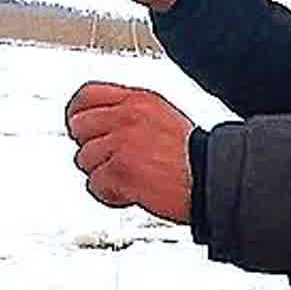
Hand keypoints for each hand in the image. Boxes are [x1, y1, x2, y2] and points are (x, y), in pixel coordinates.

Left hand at [66, 81, 196, 224]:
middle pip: (78, 127)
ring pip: (84, 159)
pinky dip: (109, 195)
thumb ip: (131, 115)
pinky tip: (130, 194)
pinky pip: (94, 184)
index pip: (87, 95)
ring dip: (102, 174)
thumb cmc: (194, 157)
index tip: (79, 129)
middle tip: (109, 161)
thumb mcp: (163, 118)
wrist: (213, 180)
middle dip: (90, 148)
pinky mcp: (120, 171)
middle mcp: (127, 117)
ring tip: (129, 180)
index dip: (76, 113)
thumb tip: (100, 125)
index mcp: (139, 99)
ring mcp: (122, 143)